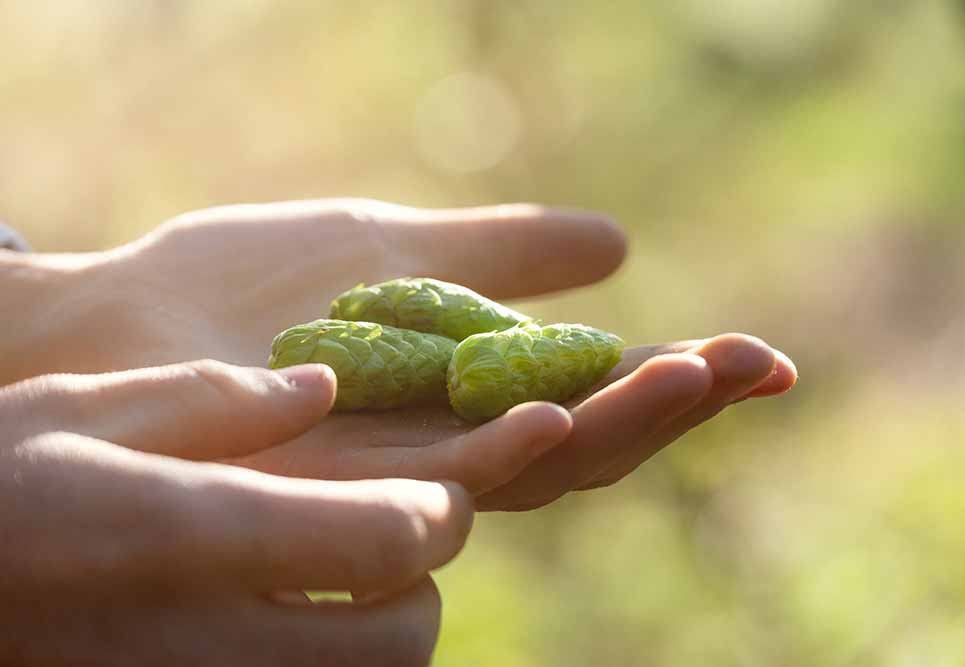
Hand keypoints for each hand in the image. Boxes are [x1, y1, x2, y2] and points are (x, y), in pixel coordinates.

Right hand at [0, 360, 471, 664]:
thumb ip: (214, 399)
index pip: (387, 542)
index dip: (440, 514)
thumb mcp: (79, 412)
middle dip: (418, 582)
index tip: (436, 489)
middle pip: (403, 637)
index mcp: (189, 535)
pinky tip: (275, 626)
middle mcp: (202, 642)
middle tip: (381, 535)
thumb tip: (321, 389)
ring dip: (377, 636)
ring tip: (326, 583)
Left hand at [3, 199, 796, 508]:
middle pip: (586, 442)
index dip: (677, 379)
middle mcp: (451, 446)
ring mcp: (400, 478)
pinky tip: (554, 412)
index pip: (596, 393)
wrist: (125, 322)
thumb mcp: (396, 249)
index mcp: (471, 388)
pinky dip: (502, 453)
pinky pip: (434, 485)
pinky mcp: (341, 495)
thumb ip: (500, 253)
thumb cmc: (247, 288)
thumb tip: (618, 243)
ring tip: (698, 372)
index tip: (757, 354)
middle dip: (674, 405)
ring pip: (531, 471)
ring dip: (618, 425)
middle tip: (757, 364)